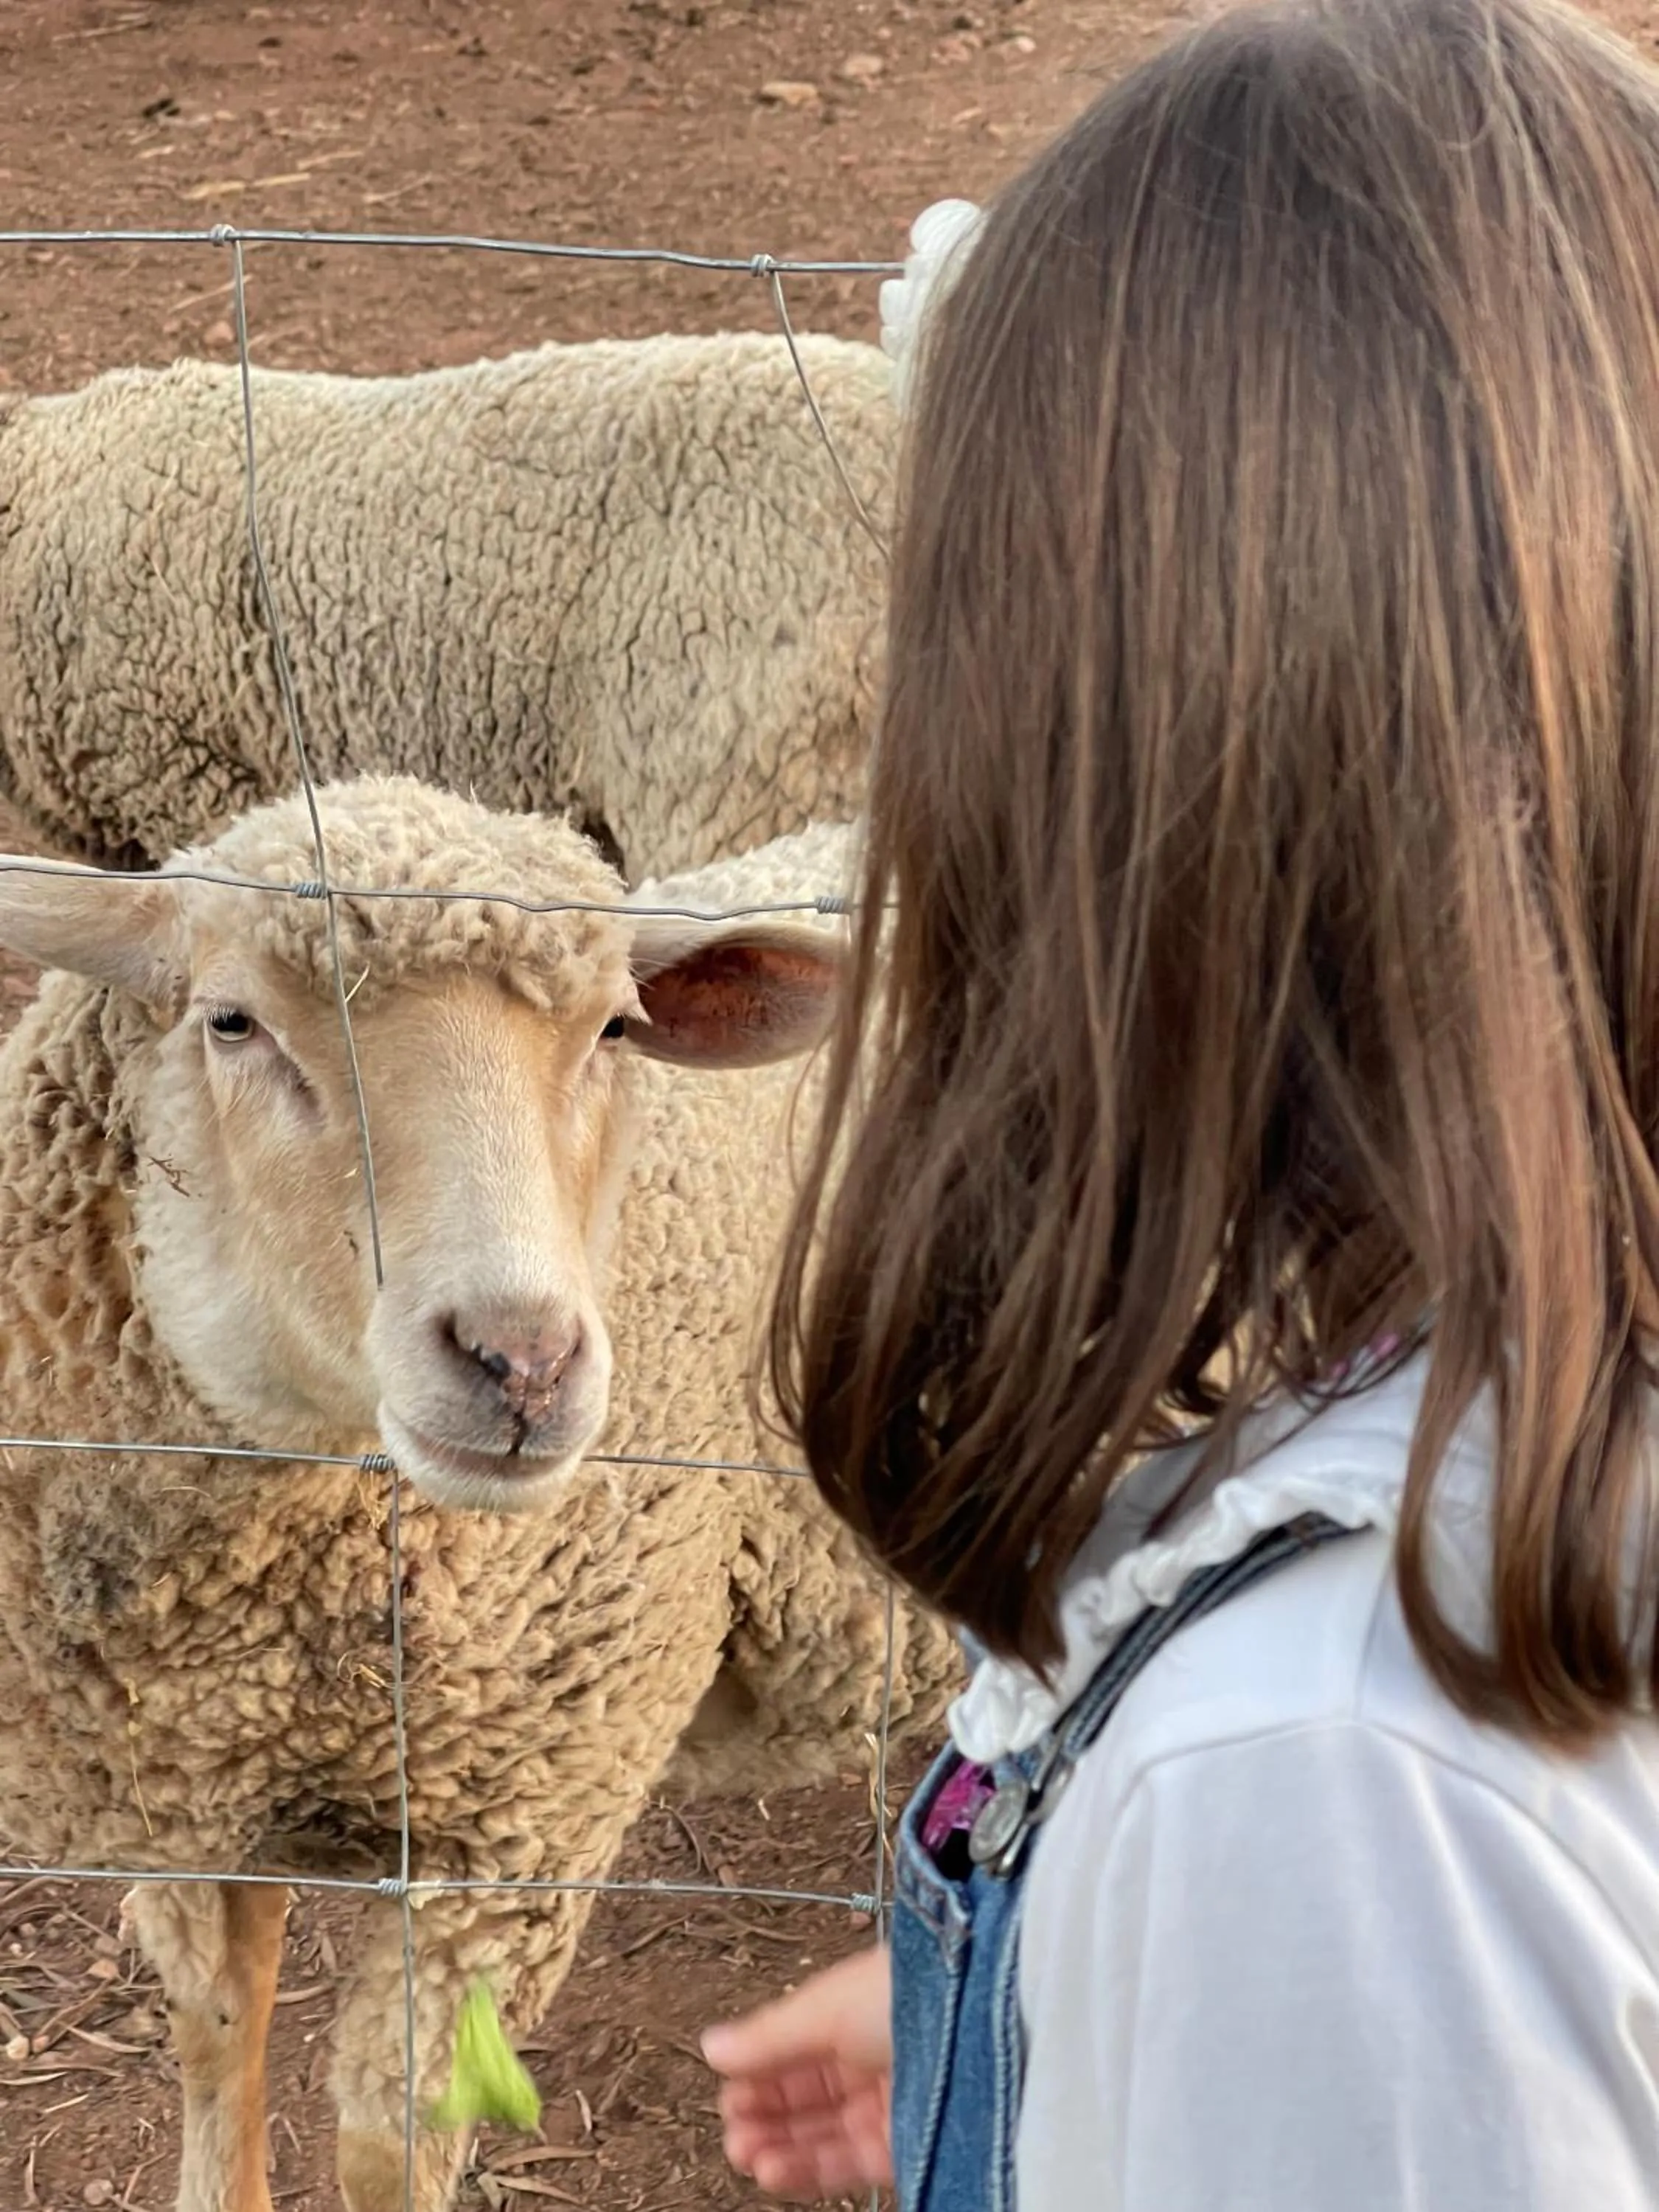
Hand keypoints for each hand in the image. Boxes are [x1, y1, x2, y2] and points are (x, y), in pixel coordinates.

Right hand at [701, 1944, 892, 2200]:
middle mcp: (872, 2057)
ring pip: (823, 2135)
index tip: (728, 2091)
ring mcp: (891, 2103)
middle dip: (764, 2115)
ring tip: (746, 2154)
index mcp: (853, 2013)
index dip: (759, 2074)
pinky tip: (773, 2169)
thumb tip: (712, 2046)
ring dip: (779, 2147)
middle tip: (733, 2131)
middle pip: (807, 2097)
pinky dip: (807, 2170)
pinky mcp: (908, 2144)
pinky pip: (848, 2164)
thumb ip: (768, 2038)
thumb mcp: (826, 2008)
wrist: (987, 2019)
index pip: (795, 2051)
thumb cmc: (912, 1992)